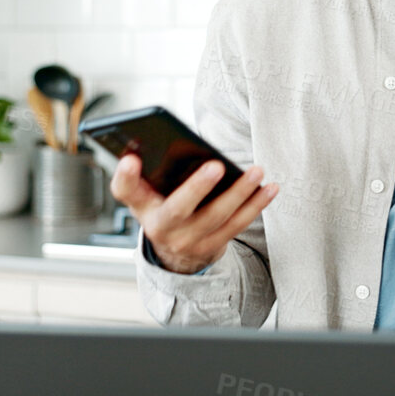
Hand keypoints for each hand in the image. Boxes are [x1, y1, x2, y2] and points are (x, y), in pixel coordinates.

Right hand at [110, 154, 276, 274]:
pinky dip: (255, 205)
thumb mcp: (150, 192)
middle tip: (216, 166)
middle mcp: (160, 227)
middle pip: (177, 208)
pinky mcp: (211, 247)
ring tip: (257, 171)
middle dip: (197, 187)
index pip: (125, 190)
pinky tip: (270, 188)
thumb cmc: (165, 206)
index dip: (125, 175)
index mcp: (141, 205)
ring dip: (240, 193)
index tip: (130, 159)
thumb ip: (157, 170)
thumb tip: (181, 143)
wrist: (175, 252)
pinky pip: (237, 225)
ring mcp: (186, 241)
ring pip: (216, 216)